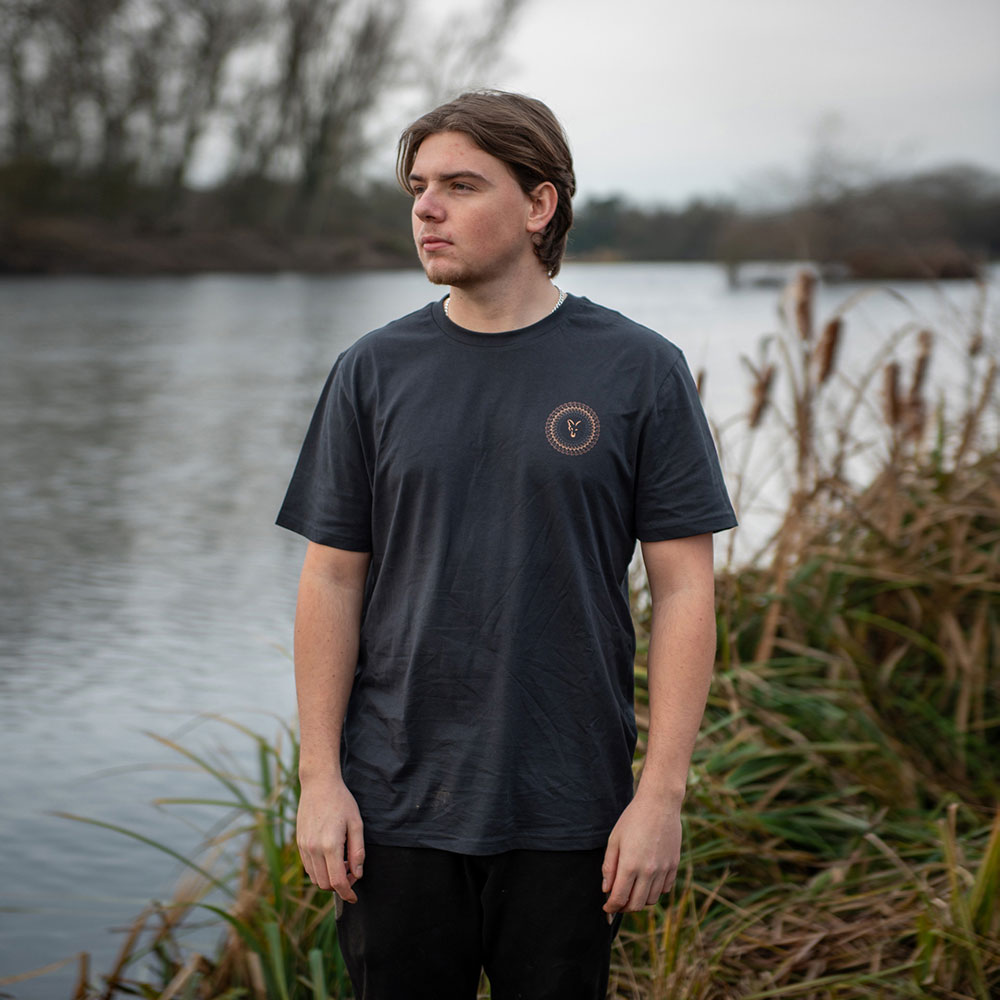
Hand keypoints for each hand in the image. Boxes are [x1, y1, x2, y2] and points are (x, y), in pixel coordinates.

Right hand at [296, 777, 364, 901]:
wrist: (318, 785)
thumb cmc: (341, 801)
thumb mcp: (356, 823)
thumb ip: (358, 851)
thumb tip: (357, 874)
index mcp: (330, 845)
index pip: (337, 881)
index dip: (347, 893)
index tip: (354, 897)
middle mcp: (313, 849)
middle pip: (325, 884)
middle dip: (339, 886)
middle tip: (352, 873)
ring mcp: (304, 847)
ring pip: (315, 878)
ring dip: (329, 879)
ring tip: (342, 863)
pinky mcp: (299, 843)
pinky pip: (308, 867)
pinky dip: (319, 871)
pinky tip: (331, 858)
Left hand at [601, 790, 681, 913]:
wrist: (659, 804)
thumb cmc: (632, 819)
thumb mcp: (614, 840)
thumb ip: (609, 867)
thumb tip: (606, 890)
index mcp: (630, 865)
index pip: (619, 899)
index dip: (611, 907)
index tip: (607, 908)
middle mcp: (648, 872)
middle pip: (636, 905)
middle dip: (624, 908)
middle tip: (617, 902)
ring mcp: (663, 870)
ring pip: (651, 900)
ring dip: (639, 900)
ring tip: (631, 891)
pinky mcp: (674, 866)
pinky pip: (664, 890)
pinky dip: (654, 892)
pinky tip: (647, 882)